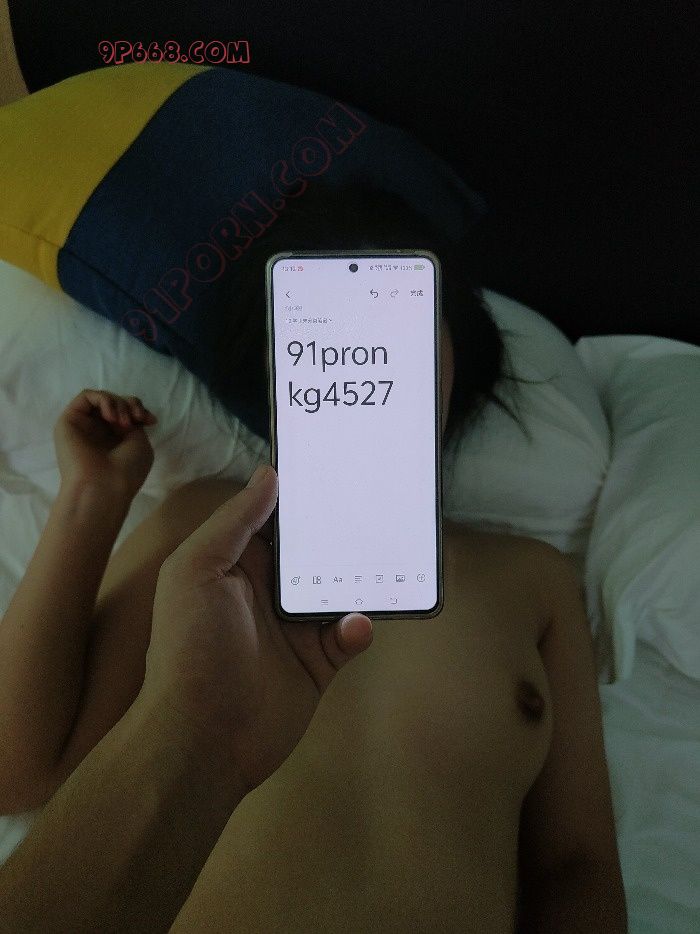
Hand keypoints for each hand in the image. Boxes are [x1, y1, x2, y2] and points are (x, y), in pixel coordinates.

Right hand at [53, 389, 157, 496]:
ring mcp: (83, 425)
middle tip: (137, 419)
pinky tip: (110, 417)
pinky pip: (86, 396)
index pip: (126, 412)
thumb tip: (127, 411)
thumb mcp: (139, 443)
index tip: (149, 421)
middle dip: (130, 405)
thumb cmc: (125, 471)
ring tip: (123, 422)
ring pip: (102, 398)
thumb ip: (133, 422)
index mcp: (115, 439)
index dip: (139, 409)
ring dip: (118, 404)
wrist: (102, 487)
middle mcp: (98, 431)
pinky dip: (104, 400)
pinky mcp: (69, 420)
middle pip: (115, 402)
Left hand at [138, 464, 373, 796]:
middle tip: (378, 506)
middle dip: (342, 532)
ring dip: (360, 577)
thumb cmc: (190, 645)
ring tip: (387, 559)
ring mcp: (296, 627)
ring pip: (339, 590)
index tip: (337, 467)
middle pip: (315, 552)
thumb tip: (269, 474)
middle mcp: (269, 591)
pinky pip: (348, 636)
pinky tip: (355, 626)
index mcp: (237, 564)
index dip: (302, 496)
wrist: (203, 736)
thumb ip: (234, 522)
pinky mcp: (318, 663)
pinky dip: (357, 629)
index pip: (275, 520)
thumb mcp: (196, 569)